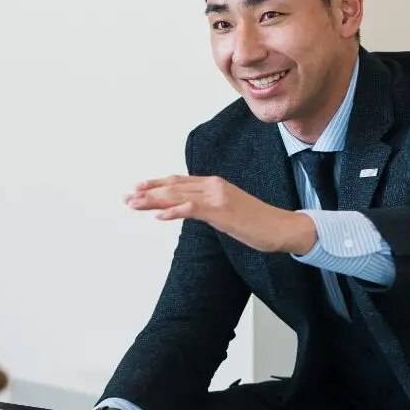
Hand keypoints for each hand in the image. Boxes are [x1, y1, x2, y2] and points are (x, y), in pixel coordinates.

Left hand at [126, 175, 317, 254]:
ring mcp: (217, 197)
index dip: (156, 184)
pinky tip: (158, 216)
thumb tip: (189, 211)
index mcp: (214, 184)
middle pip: (173, 186)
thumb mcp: (227, 211)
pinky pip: (192, 210)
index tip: (137, 188)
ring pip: (178, 196)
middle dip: (147, 192)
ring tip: (134, 203)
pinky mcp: (222, 211)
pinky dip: (174, 212)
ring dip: (153, 200)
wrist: (282, 227)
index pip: (178, 181)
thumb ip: (208, 207)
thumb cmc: (257, 223)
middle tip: (127, 197)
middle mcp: (213, 186)